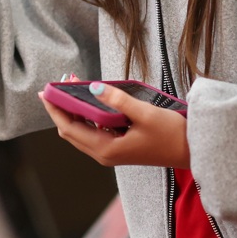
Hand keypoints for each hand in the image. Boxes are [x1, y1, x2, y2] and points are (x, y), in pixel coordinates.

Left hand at [40, 82, 189, 168]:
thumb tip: (93, 87)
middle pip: (71, 130)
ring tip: (74, 85)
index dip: (55, 109)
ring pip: (81, 131)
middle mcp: (103, 154)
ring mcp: (110, 152)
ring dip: (75, 110)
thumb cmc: (171, 135)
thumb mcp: (144, 114)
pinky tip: (92, 99)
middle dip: (62, 106)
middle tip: (60, 82)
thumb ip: (117, 100)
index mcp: (106, 149)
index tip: (45, 91)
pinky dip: (88, 115)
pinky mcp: (118, 148)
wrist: (191, 152)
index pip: (68, 128)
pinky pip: (94, 131)